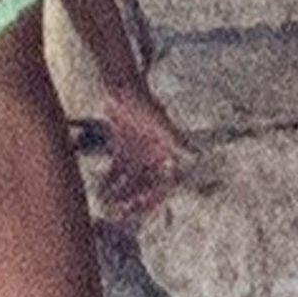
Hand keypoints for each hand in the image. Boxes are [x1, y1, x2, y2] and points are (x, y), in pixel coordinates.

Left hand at [98, 86, 192, 222]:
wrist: (120, 84)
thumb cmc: (142, 99)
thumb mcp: (159, 121)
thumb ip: (175, 138)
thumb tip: (196, 154)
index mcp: (166, 151)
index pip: (163, 183)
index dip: (153, 198)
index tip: (140, 210)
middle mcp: (152, 154)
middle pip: (145, 185)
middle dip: (134, 199)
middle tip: (120, 212)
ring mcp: (136, 151)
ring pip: (130, 180)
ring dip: (121, 192)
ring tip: (109, 205)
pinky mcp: (120, 145)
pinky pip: (116, 168)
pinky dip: (110, 179)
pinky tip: (101, 190)